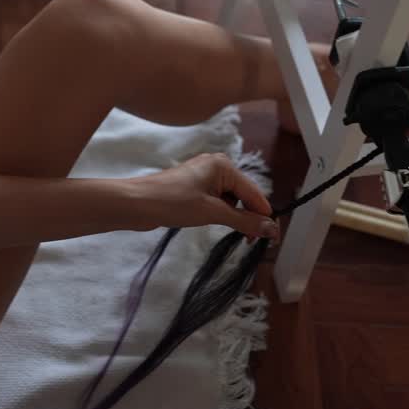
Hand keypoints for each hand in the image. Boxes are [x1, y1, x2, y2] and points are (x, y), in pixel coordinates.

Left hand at [131, 153, 278, 241]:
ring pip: (229, 199)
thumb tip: (272, 229)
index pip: (254, 193)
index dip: (263, 216)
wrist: (136, 203)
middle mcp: (216, 166)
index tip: (270, 240)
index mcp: (224, 165)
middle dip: (247, 216)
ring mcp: (203, 176)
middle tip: (248, 242)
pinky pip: (215, 200)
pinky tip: (213, 223)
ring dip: (233, 216)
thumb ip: (244, 221)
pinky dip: (219, 213)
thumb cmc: (174, 203)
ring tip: (231, 233)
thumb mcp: (213, 213)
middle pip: (243, 195)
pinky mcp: (192, 187)